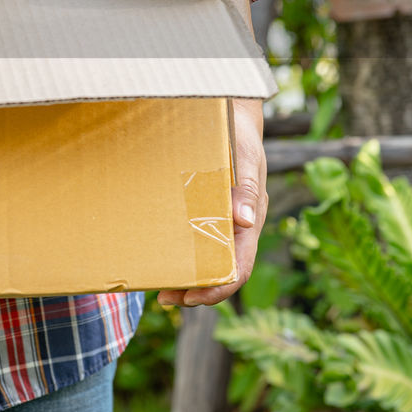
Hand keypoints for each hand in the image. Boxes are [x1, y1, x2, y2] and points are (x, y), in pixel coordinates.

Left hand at [157, 100, 267, 307]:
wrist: (232, 112)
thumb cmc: (239, 134)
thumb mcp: (245, 158)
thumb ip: (247, 188)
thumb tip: (244, 221)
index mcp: (251, 218)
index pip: (241, 266)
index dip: (219, 287)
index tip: (193, 297)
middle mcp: (238, 225)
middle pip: (222, 270)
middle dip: (198, 290)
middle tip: (167, 299)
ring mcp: (224, 219)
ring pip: (208, 259)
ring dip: (187, 277)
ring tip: (160, 289)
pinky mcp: (208, 210)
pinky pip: (197, 240)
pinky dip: (182, 254)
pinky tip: (161, 258)